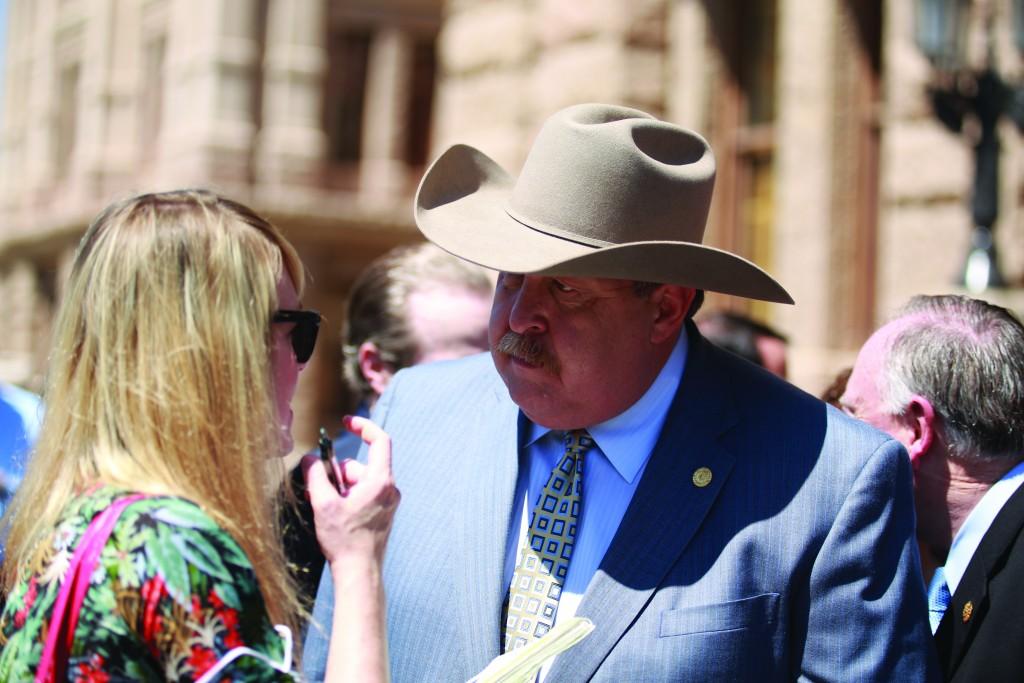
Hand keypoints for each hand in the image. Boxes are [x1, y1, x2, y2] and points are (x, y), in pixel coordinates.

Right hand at [304, 416, 399, 566]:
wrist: (359, 573)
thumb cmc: (344, 540)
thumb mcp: (324, 503)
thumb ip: (316, 476)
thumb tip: (309, 458)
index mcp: (380, 480)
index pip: (379, 440)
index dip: (362, 426)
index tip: (345, 422)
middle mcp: (389, 488)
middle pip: (360, 465)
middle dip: (337, 472)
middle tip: (317, 487)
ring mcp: (388, 502)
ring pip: (359, 482)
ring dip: (340, 488)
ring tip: (324, 506)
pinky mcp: (383, 514)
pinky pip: (363, 495)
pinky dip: (347, 497)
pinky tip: (333, 514)